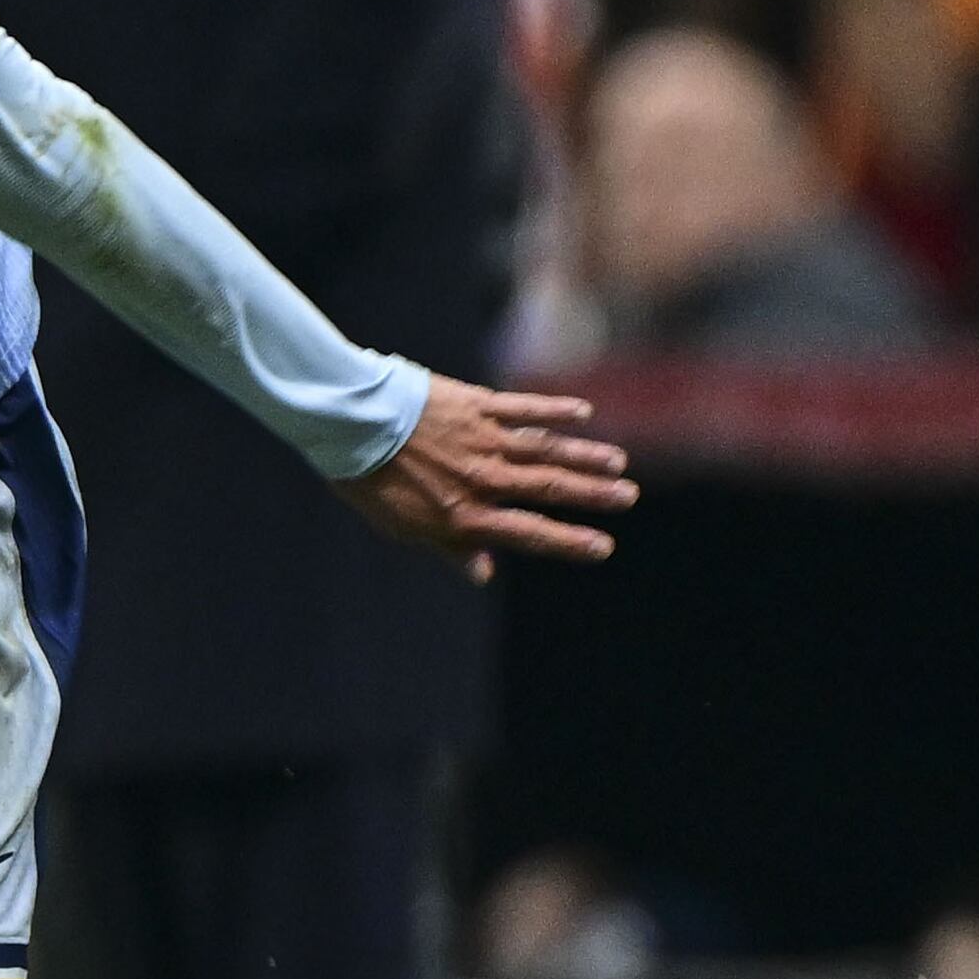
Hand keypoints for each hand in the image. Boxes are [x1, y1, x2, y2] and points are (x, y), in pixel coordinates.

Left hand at [337, 377, 633, 580]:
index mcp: (465, 513)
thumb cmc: (371, 481)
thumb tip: (483, 573)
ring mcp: (482, 439)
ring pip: (545, 449)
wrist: (350, 424)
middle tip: (628, 497)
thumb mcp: (403, 527)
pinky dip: (553, 410)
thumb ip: (448, 548)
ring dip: (584, 455)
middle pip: (549, 487)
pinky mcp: (476, 405)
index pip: (529, 533)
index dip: (568, 542)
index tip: (603, 547)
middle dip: (592, 495)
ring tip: (618, 463)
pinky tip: (582, 412)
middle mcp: (482, 478)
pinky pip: (523, 408)